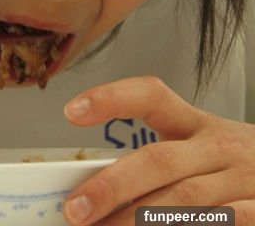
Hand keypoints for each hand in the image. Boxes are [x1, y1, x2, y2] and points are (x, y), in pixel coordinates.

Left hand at [63, 76, 254, 224]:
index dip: (111, 98)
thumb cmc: (235, 167)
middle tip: (75, 210)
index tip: (71, 112)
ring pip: (184, 202)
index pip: (151, 96)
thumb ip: (158, 164)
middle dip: (112, 186)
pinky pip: (221, 224)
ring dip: (138, 221)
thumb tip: (93, 189)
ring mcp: (242, 180)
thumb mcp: (203, 150)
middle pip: (159, 160)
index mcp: (196, 124)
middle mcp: (219, 146)